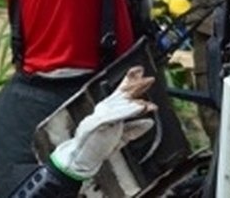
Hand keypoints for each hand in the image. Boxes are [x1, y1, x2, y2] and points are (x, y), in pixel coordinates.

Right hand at [49, 66, 156, 180]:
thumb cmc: (97, 147)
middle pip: (121, 94)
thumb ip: (134, 129)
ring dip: (135, 102)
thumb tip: (149, 122)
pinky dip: (128, 111)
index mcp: (107, 110)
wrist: (80, 159)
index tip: (139, 70)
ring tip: (148, 103)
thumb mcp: (121, 137)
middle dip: (135, 86)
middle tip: (149, 79)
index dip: (129, 81)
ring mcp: (99, 115)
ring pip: (119, 104)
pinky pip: (115, 115)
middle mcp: (103, 109)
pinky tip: (139, 108)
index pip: (120, 93)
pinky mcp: (96, 123)